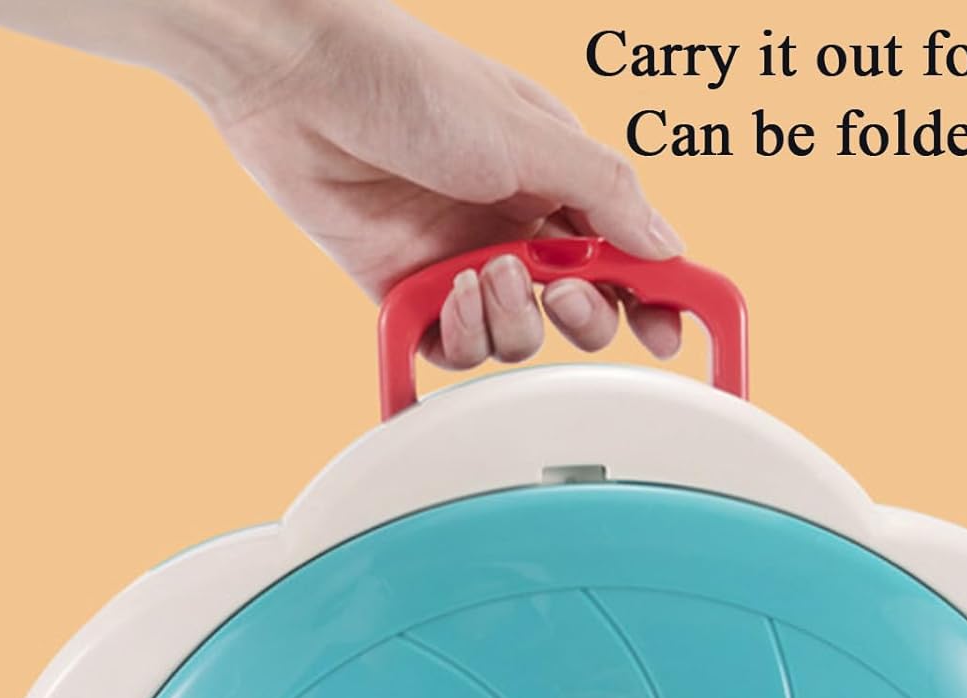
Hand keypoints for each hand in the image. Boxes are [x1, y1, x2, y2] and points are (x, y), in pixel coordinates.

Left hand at [193, 0, 683, 368]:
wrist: (298, 80)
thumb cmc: (412, 79)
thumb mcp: (533, 132)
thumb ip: (609, 193)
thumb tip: (668, 248)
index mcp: (558, 180)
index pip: (626, 254)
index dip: (652, 298)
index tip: (666, 337)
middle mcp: (516, 225)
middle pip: (579, 313)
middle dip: (580, 318)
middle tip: (558, 295)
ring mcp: (462, 260)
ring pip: (517, 340)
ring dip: (511, 323)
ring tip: (482, 276)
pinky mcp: (407, 288)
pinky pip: (451, 349)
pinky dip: (457, 338)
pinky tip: (448, 297)